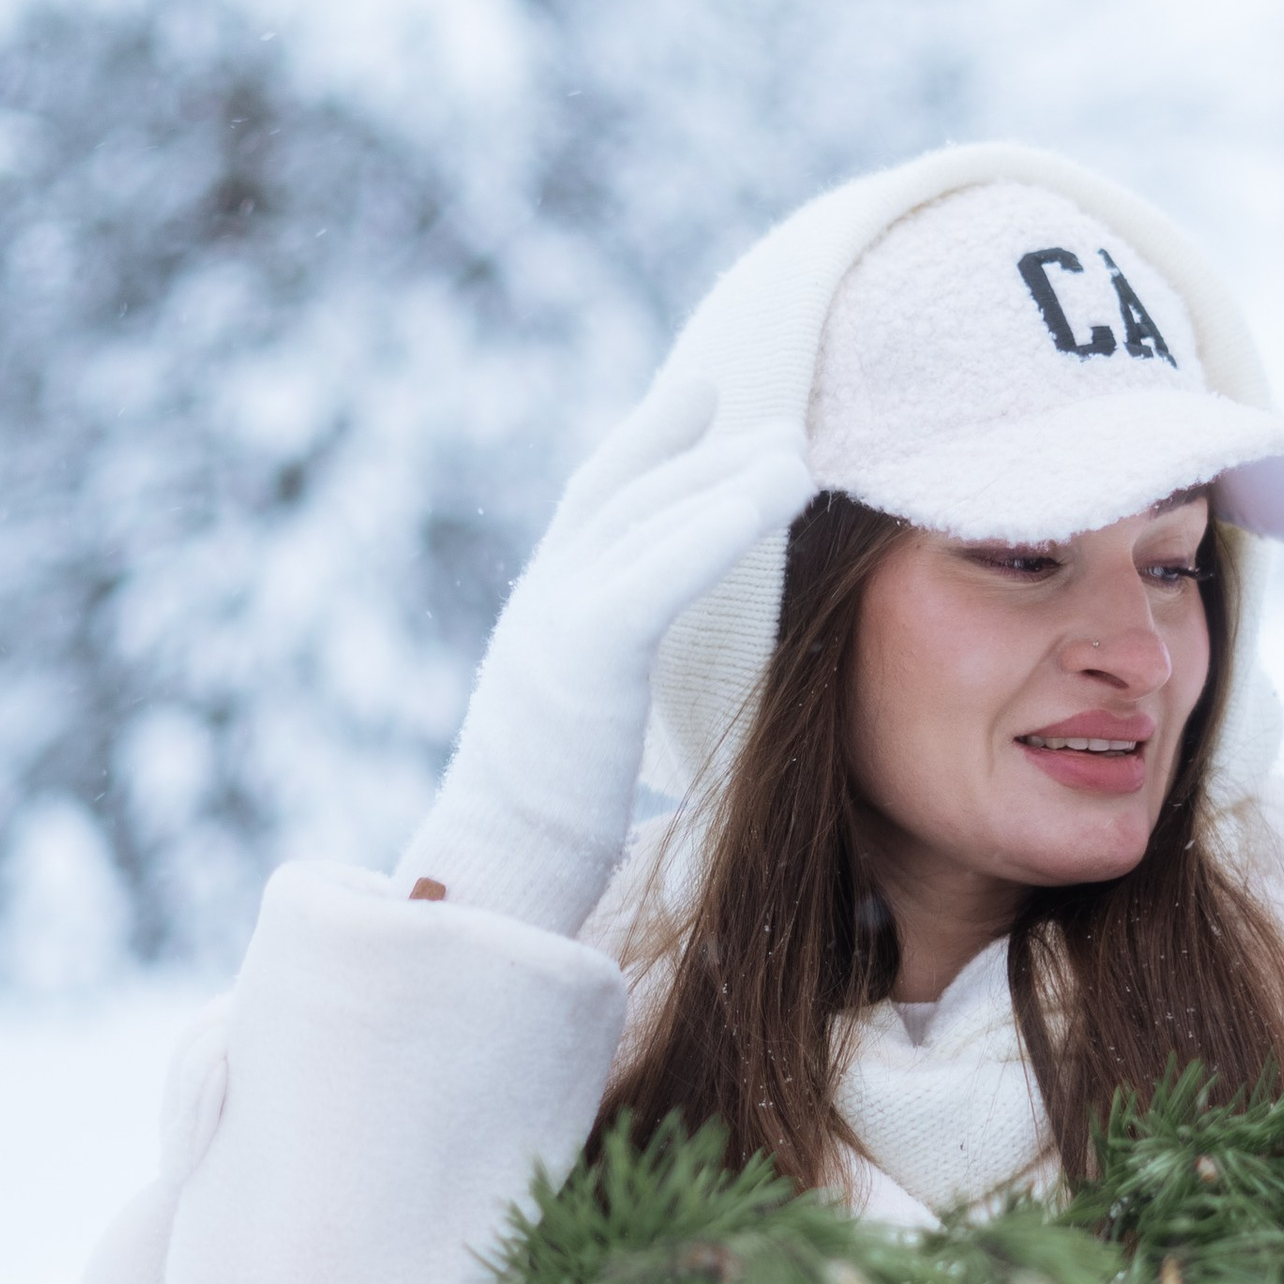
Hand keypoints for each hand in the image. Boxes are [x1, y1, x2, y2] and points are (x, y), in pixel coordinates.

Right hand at [396, 376, 811, 934]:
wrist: (485, 888)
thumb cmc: (540, 845)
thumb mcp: (581, 745)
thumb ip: (610, 694)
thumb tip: (650, 699)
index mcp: (542, 625)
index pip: (597, 508)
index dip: (646, 443)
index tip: (699, 396)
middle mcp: (538, 608)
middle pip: (625, 496)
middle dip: (702, 450)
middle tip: (779, 420)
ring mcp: (549, 627)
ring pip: (643, 523)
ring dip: (725, 479)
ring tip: (798, 454)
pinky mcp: (576, 660)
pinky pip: (652, 576)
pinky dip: (711, 530)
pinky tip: (768, 496)